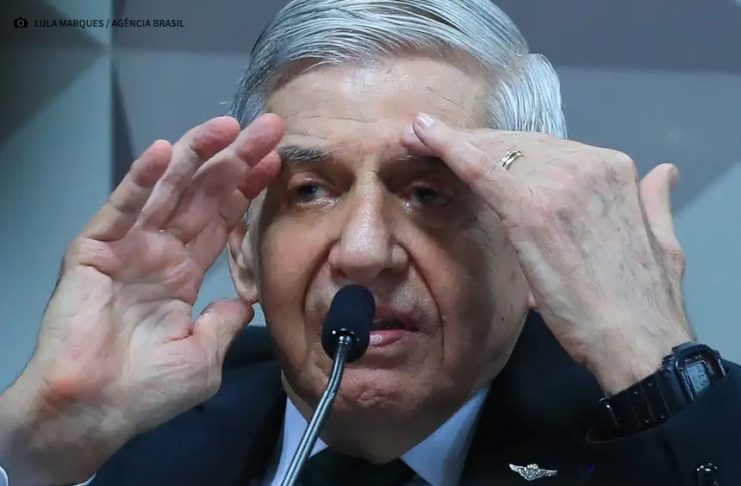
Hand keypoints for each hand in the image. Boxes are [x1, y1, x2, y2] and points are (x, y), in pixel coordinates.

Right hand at [0, 114, 283, 485]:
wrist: (93, 411)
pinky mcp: (94, 249)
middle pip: (202, 195)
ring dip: (196, 155)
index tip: (275, 161)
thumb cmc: (145, 391)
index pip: (221, 220)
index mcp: (182, 273)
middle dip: (235, 160)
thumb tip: (245, 302)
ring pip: (167, 190)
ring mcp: (127, 247)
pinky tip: (163, 153)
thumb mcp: (204, 355)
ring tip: (228, 126)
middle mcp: (158, 252)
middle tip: (266, 128)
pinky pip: (122, 209)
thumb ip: (225, 321)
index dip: (247, 189)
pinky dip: (140, 180)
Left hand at [403, 113, 691, 394]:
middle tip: (430, 138)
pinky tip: (421, 134)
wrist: (637, 340)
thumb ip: (653, 201)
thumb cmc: (643, 303)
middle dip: (474, 142)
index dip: (503, 148)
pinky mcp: (531, 207)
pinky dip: (448, 147)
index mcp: (613, 169)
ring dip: (453, 144)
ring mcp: (560, 182)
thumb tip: (664, 174)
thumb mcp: (662, 241)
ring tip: (417, 137)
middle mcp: (587, 165)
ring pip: (494, 151)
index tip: (473, 149)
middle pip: (516, 144)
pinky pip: (482, 167)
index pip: (544, 148)